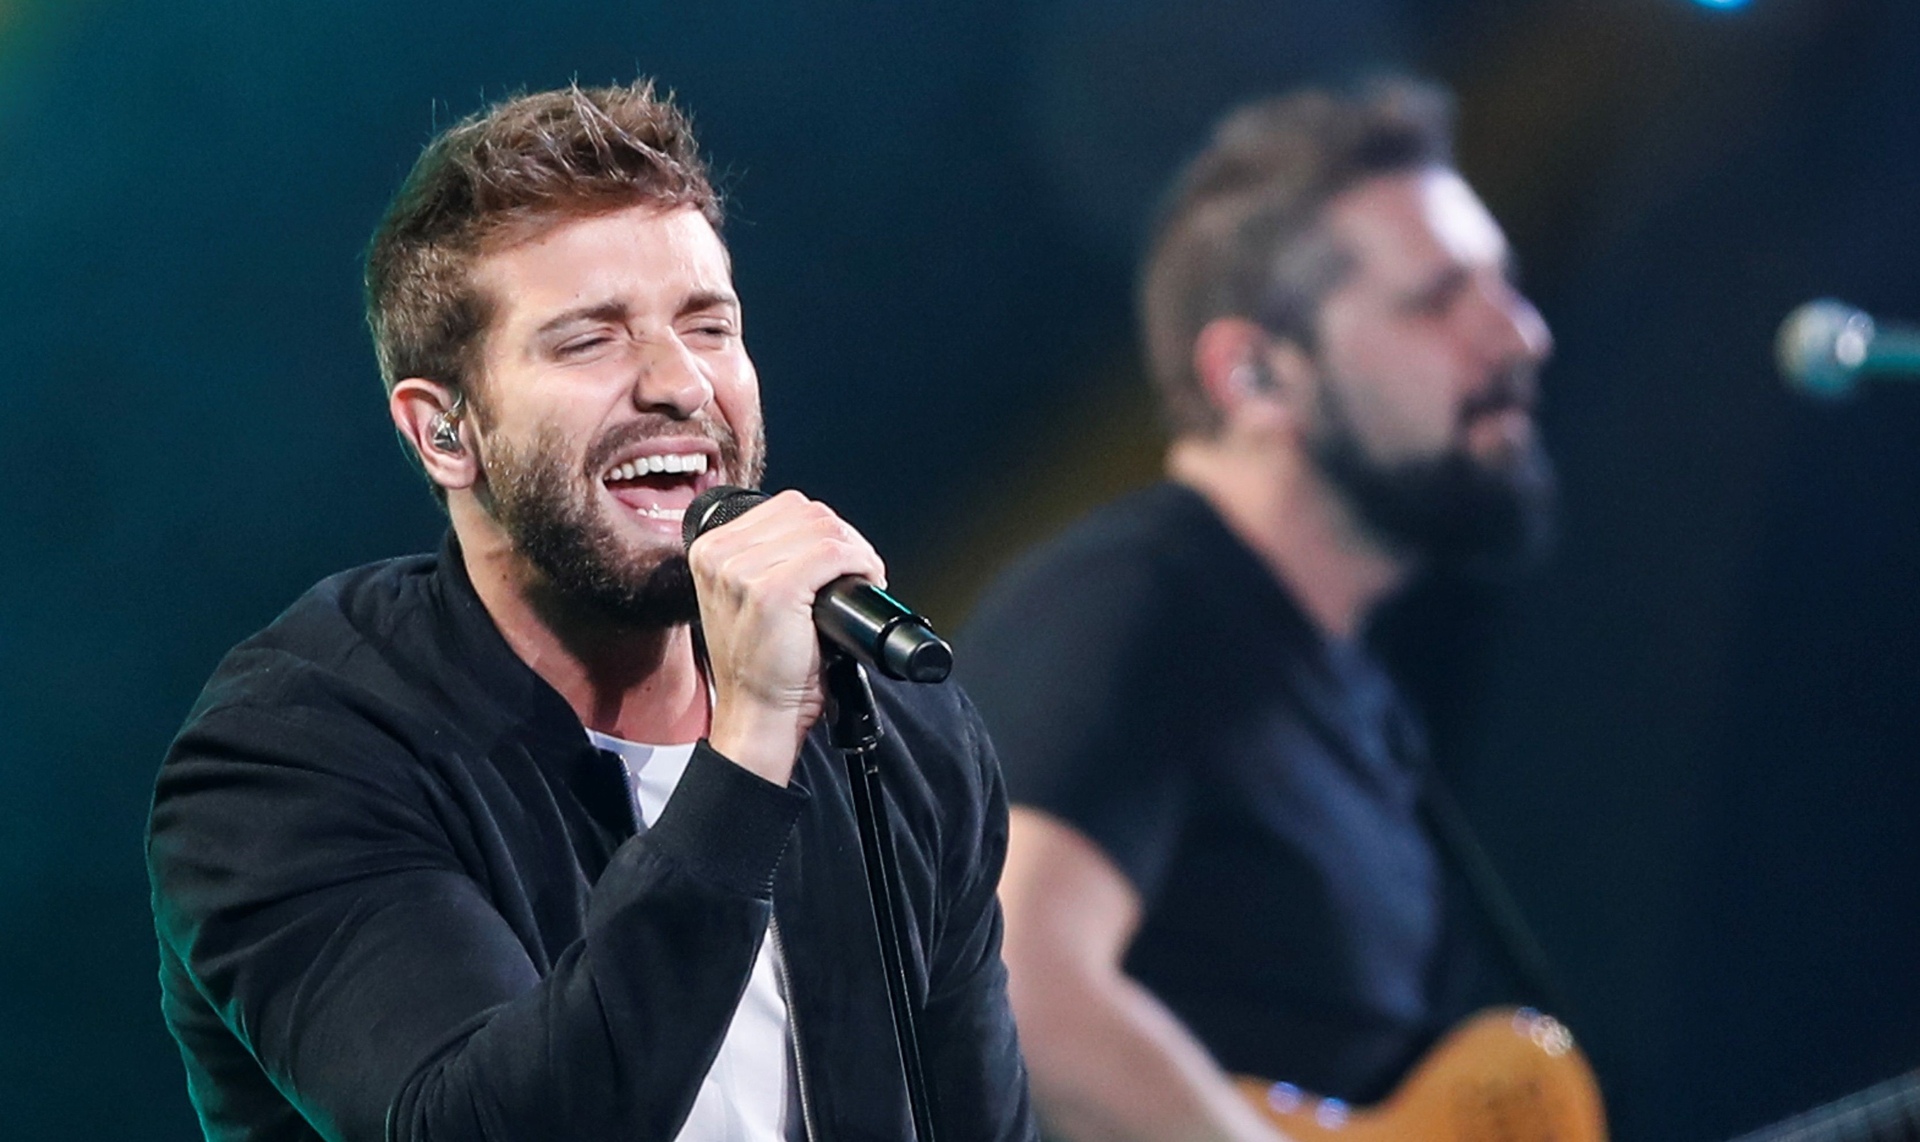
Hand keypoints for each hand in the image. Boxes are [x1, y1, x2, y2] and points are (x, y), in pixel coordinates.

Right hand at [687, 490, 886, 784]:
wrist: (757, 715)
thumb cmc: (761, 667)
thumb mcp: (746, 599)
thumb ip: (767, 560)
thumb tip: (822, 534)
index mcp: (710, 550)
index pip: (786, 507)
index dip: (824, 528)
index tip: (841, 556)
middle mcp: (720, 555)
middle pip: (806, 512)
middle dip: (843, 537)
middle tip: (858, 570)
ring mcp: (743, 572)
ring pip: (823, 528)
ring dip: (855, 550)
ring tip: (862, 577)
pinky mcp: (772, 592)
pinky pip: (832, 553)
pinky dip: (860, 562)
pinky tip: (866, 581)